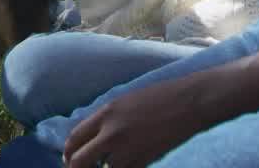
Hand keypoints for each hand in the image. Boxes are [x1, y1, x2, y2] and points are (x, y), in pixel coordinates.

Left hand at [64, 73, 213, 167]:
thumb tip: (95, 136)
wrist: (190, 102)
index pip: (75, 138)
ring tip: (105, 167)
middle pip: (80, 160)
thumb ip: (107, 119)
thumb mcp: (126, 101)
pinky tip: (127, 165)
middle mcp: (112, 132)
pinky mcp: (144, 161)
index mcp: (106, 113)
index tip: (68, 158)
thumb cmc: (161, 97)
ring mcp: (127, 149)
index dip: (68, 151)